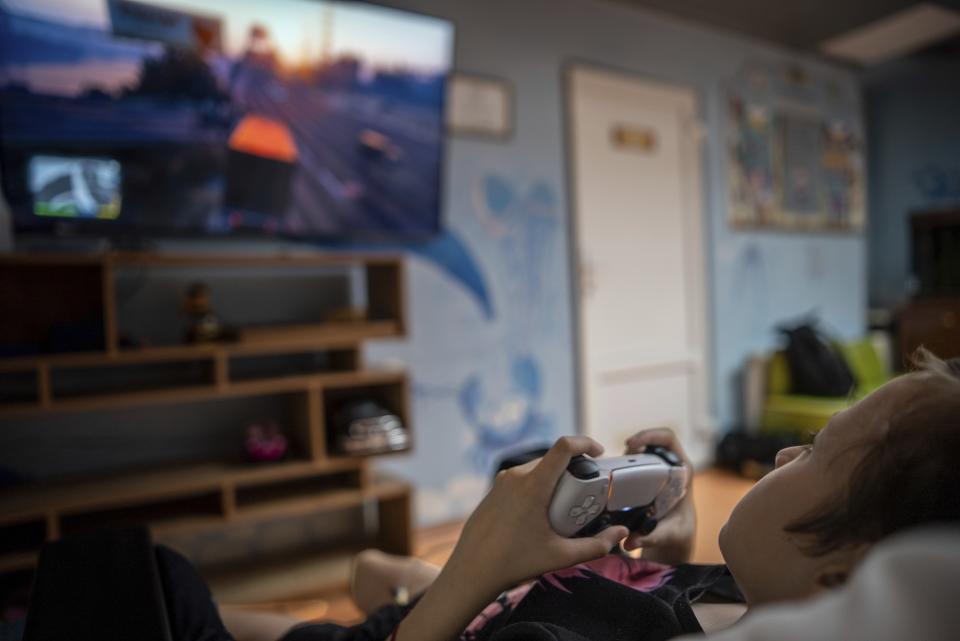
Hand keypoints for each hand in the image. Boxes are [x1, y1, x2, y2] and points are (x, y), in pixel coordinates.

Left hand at [393, 437, 628, 640]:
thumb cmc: (514, 563)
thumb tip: (621, 533)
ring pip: (536, 469)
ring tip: (566, 506)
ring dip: (555, 479)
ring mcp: (501, 483)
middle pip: (552, 459)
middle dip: (573, 469)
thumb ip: (596, 545)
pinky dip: (538, 487)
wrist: (470, 572)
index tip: (599, 452)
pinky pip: (521, 480)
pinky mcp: (493, 492)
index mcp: (533, 485)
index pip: (563, 447)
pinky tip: (541, 513)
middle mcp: (516, 476)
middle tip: (588, 491)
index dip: (585, 443)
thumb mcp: (560, 556)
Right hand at [623, 428, 695, 564]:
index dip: (650, 434)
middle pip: (650, 441)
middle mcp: (670, 466)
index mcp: (681, 471)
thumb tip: (631, 540)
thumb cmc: (678, 532)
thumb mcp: (670, 535)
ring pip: (640, 451)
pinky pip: (634, 462)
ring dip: (626, 456)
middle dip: (632, 445)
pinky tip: (611, 476)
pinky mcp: (647, 476)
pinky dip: (622, 465)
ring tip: (613, 470)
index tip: (632, 444)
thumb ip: (653, 537)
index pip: (668, 439)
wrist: (676, 536)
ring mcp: (658, 470)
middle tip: (618, 461)